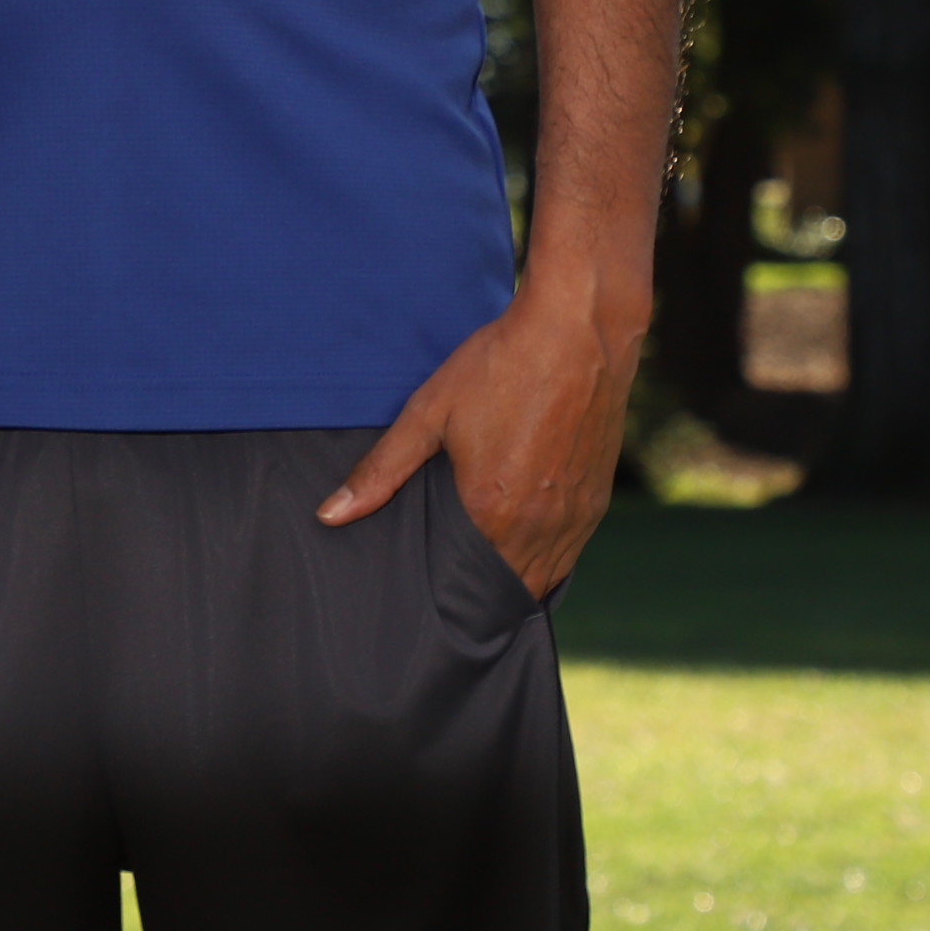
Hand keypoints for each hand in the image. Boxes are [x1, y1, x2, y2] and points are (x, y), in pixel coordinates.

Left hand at [315, 279, 640, 598]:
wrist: (578, 330)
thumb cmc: (501, 365)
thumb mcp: (429, 412)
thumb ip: (381, 471)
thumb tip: (330, 514)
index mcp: (493, 511)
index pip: (469, 585)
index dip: (450, 596)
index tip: (431, 600)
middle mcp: (542, 525)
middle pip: (509, 587)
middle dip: (482, 596)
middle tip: (454, 592)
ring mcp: (577, 514)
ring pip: (547, 573)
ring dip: (519, 578)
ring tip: (485, 577)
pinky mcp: (599, 497)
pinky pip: (572, 550)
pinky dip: (550, 555)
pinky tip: (525, 542)